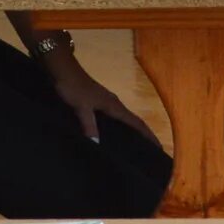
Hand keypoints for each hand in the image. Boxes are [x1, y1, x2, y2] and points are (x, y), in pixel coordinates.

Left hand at [46, 49, 162, 147]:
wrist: (63, 70)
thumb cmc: (74, 87)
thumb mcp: (81, 106)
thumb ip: (89, 124)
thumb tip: (97, 144)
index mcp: (115, 106)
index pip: (137, 122)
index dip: (149, 135)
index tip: (159, 148)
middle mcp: (115, 104)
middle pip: (134, 122)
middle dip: (144, 136)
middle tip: (149, 153)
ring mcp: (107, 102)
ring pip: (124, 120)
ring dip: (132, 132)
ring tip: (135, 148)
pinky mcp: (99, 102)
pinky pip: (114, 118)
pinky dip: (119, 127)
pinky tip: (112, 136)